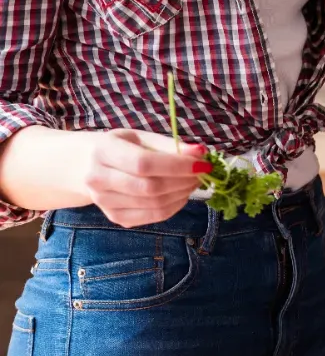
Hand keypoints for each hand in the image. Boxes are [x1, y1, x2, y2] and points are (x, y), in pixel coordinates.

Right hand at [80, 130, 210, 227]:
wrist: (90, 166)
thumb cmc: (124, 147)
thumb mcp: (142, 137)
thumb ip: (170, 145)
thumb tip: (200, 152)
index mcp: (104, 152)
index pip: (144, 164)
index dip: (177, 165)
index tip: (203, 164)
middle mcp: (98, 179)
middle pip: (150, 187)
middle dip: (184, 181)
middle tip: (202, 173)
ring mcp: (105, 202)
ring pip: (155, 204)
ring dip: (183, 193)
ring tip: (194, 181)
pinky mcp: (116, 217)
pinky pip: (154, 216)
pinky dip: (176, 205)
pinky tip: (182, 193)